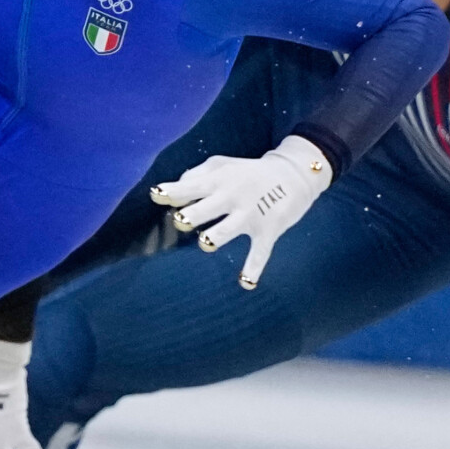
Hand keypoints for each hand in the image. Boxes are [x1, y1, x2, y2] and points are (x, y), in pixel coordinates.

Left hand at [150, 134, 331, 288]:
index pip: (189, 187)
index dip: (171, 192)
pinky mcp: (267, 230)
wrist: (293, 174)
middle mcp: (231, 197)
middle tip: (181, 221)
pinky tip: (246, 283)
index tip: (156, 194)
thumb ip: (195, 176)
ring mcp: (249, 215)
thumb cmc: (247, 172)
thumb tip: (174, 192)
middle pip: (203, 210)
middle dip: (189, 217)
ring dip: (213, 239)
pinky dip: (253, 269)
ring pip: (225, 231)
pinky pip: (259, 253)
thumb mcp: (221, 164)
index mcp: (217, 181)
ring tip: (206, 241)